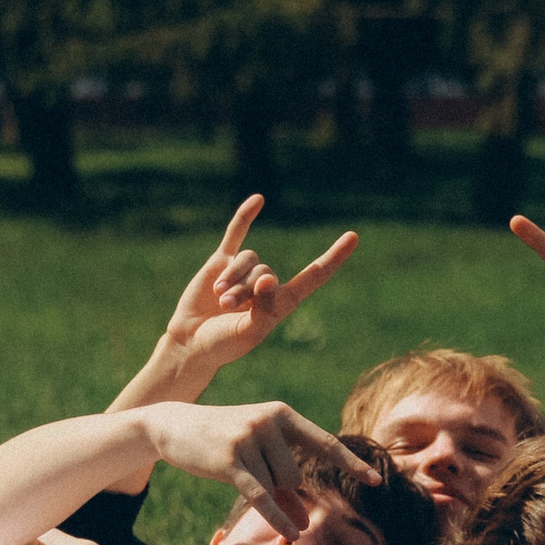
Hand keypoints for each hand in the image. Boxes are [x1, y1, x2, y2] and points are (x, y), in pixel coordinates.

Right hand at [142, 399, 376, 539]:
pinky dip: (276, 517)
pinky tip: (291, 533)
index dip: (350, 464)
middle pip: (295, 476)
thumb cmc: (221, 441)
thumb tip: (304, 522)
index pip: (324, 443)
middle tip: (250, 474)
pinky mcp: (230, 460)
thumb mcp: (256, 457)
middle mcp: (269, 422)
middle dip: (281, 489)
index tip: (375, 480)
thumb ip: (282, 486)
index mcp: (282, 414)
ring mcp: (249, 439)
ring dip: (265, 494)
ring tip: (235, 472)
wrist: (173, 427)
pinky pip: (261, 496)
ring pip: (277, 486)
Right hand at [158, 195, 357, 378]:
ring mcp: (244, 271)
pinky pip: (236, 234)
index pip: (313, 276)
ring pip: (248, 259)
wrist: (191, 342)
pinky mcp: (222, 262)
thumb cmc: (223, 345)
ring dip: (233, 278)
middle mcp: (266, 284)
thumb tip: (269, 278)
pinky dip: (246, 217)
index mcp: (282, 303)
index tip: (353, 236)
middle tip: (226, 308)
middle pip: (265, 271)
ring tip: (218, 299)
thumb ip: (262, 308)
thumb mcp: (248, 333)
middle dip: (243, 291)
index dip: (333, 257)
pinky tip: (259, 200)